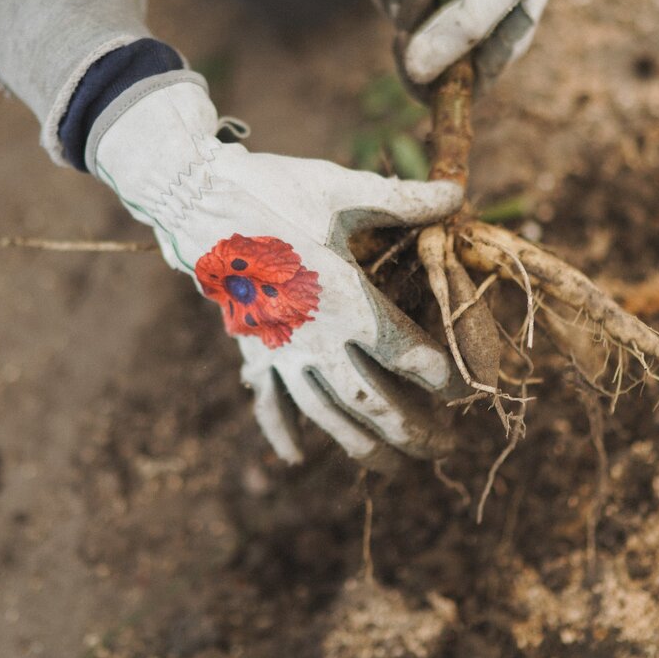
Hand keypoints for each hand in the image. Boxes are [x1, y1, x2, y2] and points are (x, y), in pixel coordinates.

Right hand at [92, 81, 462, 470]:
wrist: (198, 201)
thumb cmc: (275, 192)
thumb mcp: (342, 190)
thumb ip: (403, 201)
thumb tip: (457, 190)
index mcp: (343, 298)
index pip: (403, 351)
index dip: (437, 374)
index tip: (461, 389)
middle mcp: (315, 336)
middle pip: (371, 400)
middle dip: (411, 429)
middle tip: (444, 447)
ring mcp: (280, 350)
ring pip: (327, 413)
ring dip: (362, 444)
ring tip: (394, 467)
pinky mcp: (253, 349)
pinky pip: (268, 401)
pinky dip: (280, 432)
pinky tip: (295, 459)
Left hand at [401, 0, 619, 88]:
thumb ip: (456, 35)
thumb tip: (414, 73)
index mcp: (498, 52)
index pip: (451, 95)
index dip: (418, 79)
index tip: (402, 39)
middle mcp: (480, 41)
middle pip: (427, 62)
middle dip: (407, 27)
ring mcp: (464, 16)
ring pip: (416, 30)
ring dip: (398, 2)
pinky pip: (413, 6)